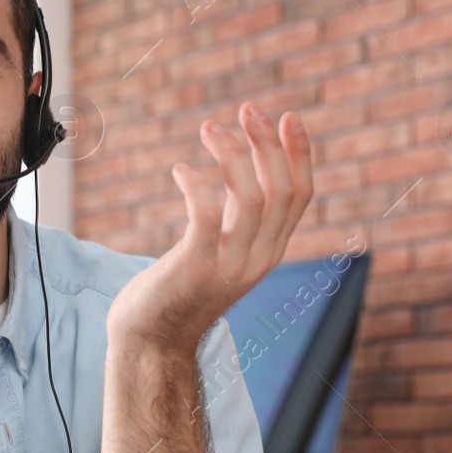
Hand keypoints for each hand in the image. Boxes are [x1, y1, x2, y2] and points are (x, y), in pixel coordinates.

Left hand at [108, 100, 313, 350]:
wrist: (151, 342)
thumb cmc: (177, 292)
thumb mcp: (219, 252)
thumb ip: (236, 220)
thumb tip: (240, 169)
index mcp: (268, 251)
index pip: (300, 196)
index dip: (299, 153)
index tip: (287, 116)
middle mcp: (257, 258)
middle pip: (281, 190)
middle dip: (268, 143)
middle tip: (246, 109)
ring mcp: (229, 265)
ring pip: (252, 199)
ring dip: (232, 155)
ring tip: (209, 128)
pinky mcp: (195, 267)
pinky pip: (207, 216)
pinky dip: (198, 185)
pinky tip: (181, 170)